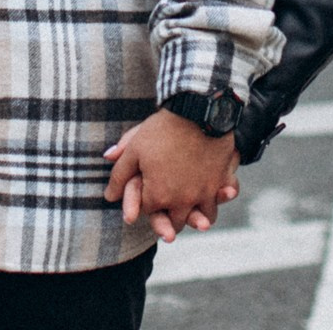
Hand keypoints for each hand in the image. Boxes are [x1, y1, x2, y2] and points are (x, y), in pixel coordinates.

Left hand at [101, 111, 239, 241]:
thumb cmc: (162, 129)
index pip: (148, 212)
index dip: (145, 203)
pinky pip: (223, 200)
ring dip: (198, 215)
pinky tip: (215, 194)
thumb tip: (108, 196)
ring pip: (203, 218)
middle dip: (171, 218)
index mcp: (158, 195)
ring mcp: (204, 193)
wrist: (197, 110)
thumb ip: (120, 174)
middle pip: (176, 222)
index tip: (147, 194)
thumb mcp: (134, 148)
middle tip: (170, 211)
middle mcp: (182, 201)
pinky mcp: (222, 181)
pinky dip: (220, 199)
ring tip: (194, 208)